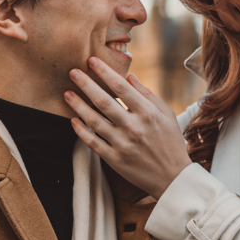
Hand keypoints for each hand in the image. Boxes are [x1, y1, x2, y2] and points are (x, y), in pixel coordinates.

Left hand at [65, 58, 191, 199]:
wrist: (173, 178)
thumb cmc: (170, 142)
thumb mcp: (167, 115)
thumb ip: (148, 95)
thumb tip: (129, 76)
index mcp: (148, 113)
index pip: (121, 88)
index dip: (105, 72)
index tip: (92, 61)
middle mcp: (134, 127)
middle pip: (104, 101)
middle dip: (86, 84)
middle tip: (72, 72)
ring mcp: (123, 144)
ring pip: (94, 121)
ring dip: (78, 106)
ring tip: (67, 93)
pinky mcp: (115, 159)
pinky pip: (93, 142)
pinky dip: (81, 131)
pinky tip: (73, 120)